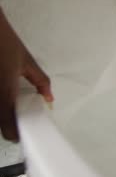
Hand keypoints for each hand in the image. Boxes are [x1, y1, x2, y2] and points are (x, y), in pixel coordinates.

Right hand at [0, 9, 52, 140]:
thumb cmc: (3, 42)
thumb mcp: (26, 61)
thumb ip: (40, 81)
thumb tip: (49, 98)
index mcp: (5, 94)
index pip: (8, 129)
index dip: (16, 134)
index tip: (23, 131)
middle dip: (8, 121)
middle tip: (18, 114)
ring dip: (2, 111)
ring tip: (10, 97)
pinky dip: (0, 102)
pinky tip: (3, 87)